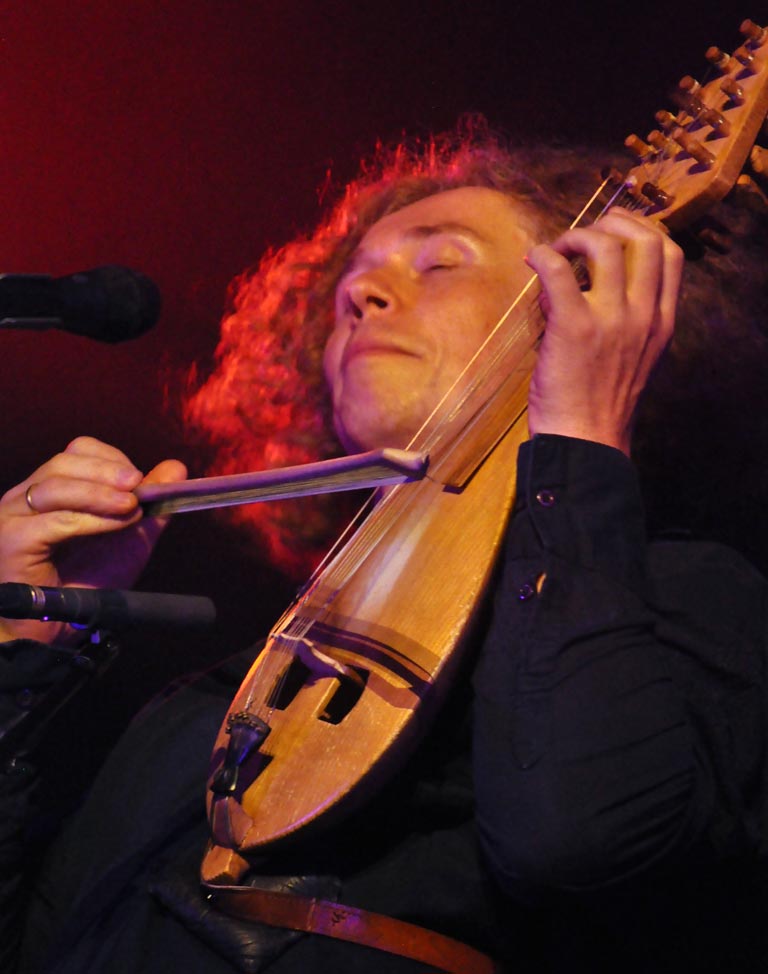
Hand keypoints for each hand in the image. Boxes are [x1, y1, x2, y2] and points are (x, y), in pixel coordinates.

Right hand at [0, 437, 186, 643]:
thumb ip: (152, 502)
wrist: (59, 631)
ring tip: (132, 507)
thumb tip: (177, 468)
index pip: (75, 453)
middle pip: (63, 463)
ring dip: (101, 494)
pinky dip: (91, 519)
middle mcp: (25, 498)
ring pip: (55, 486)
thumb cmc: (89, 581)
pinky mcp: (12, 541)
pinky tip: (117, 524)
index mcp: (51, 490)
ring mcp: (13, 517)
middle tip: (138, 485)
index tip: (139, 478)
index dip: (109, 459)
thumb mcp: (130, 537)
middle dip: (106, 471)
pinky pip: (54, 521)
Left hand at [524, 208, 682, 454]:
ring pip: (605, 245)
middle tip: (584, 236)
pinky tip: (534, 260)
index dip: (642, 231)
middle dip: (614, 223)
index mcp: (660, 323)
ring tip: (557, 249)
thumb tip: (576, 286)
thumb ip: (618, 321)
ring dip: (577, 236)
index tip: (616, 234)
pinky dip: (544, 255)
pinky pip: (559, 272)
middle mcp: (642, 316)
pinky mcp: (574, 326)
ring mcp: (611, 319)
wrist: (585, 441)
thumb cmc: (599, 406)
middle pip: (645, 239)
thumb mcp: (631, 359)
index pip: (670, 255)